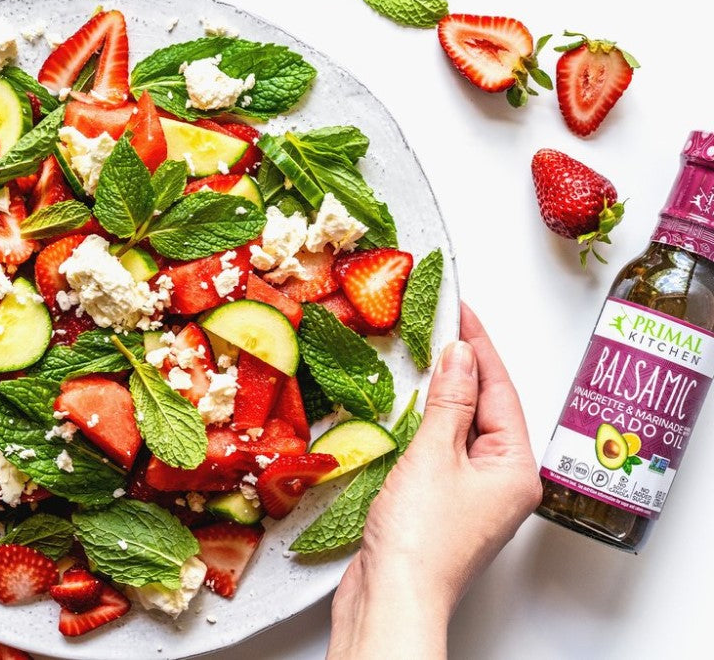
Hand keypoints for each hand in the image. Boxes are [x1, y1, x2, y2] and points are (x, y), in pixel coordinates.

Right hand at [329, 304, 540, 658]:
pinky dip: (428, 427)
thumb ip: (449, 399)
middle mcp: (503, 483)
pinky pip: (443, 453)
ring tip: (426, 358)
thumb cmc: (420, 538)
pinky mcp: (444, 508)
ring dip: (444, 396)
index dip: (480, 346)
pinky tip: (411, 411)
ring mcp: (474, 498)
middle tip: (442, 326)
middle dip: (464, 368)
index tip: (461, 311)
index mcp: (516, 468)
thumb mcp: (434, 454)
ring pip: (463, 431)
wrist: (392, 599)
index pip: (501, 390)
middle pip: (487, 408)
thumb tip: (459, 354)